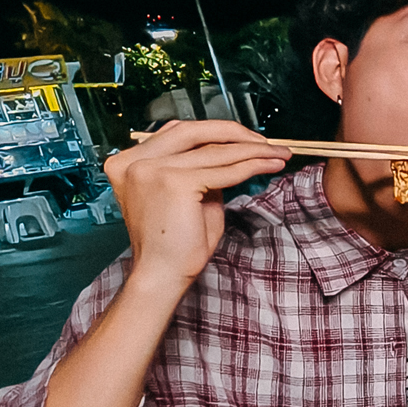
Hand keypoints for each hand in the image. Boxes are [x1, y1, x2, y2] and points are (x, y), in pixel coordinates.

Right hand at [108, 121, 289, 295]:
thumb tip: (231, 153)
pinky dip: (251, 166)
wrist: (162, 275)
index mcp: (129, 163)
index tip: (245, 138)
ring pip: (214, 151)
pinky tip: (269, 165)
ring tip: (278, 154)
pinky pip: (224, 171)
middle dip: (235, 133)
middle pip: (194, 131)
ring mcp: (153, 170)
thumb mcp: (188, 196)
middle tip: (266, 142)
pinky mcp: (174, 182)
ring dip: (252, 150)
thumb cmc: (174, 244)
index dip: (216, 132)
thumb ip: (201, 171)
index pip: (179, 134)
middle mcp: (135, 162)